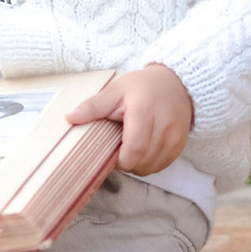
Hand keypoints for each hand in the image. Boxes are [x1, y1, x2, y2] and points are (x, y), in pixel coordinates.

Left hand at [68, 65, 193, 173]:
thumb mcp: (115, 91)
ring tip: (130, 146)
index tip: (110, 152)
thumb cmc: (141, 87)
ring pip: (151, 167)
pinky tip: (143, 149)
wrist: (175, 84)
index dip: (119, 160)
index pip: (134, 150)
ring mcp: (175, 137)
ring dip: (137, 164)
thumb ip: (93, 106)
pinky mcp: (181, 145)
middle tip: (118, 147)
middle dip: (125, 162)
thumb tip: (69, 118)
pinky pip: (161, 166)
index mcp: (144, 112)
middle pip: (142, 162)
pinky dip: (149, 163)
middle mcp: (165, 126)